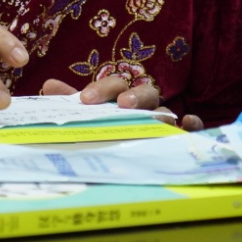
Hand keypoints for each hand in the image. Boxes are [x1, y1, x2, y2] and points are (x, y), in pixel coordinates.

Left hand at [39, 78, 203, 131]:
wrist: (135, 157)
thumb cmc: (112, 129)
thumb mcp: (92, 116)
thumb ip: (72, 102)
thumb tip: (47, 85)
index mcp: (124, 96)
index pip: (115, 84)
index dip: (102, 88)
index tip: (85, 99)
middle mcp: (146, 105)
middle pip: (144, 92)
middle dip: (134, 96)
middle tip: (122, 105)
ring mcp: (165, 119)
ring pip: (166, 109)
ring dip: (159, 112)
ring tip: (153, 119)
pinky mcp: (182, 135)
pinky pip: (193, 125)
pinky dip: (193, 122)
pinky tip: (188, 123)